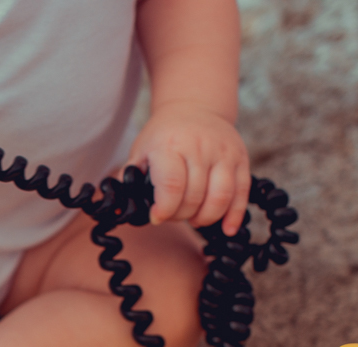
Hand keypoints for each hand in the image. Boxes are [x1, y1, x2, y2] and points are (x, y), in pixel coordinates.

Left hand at [128, 101, 250, 235]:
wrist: (194, 106)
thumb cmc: (163, 135)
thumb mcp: (140, 150)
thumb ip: (129, 179)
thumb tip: (116, 208)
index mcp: (171, 145)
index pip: (172, 185)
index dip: (165, 209)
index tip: (157, 217)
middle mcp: (200, 147)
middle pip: (195, 196)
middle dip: (182, 216)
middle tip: (174, 215)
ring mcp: (224, 153)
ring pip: (221, 197)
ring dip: (206, 218)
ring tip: (194, 219)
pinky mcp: (241, 158)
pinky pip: (242, 192)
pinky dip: (235, 215)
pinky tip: (226, 228)